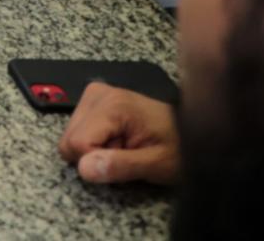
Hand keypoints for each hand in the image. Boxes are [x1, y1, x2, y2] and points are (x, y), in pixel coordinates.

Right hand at [57, 83, 179, 185]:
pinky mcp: (95, 98)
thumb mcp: (156, 164)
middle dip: (94, 154)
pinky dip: (95, 140)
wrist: (193, 130)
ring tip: (125, 146)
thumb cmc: (178, 147)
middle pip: (69, 139)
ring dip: (95, 148)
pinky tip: (118, 138)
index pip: (77, 143)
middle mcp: (99, 93)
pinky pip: (77, 129)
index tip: (124, 159)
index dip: (97, 161)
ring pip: (70, 135)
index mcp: (113, 106)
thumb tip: (84, 168)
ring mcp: (95, 94)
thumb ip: (120, 166)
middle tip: (125, 152)